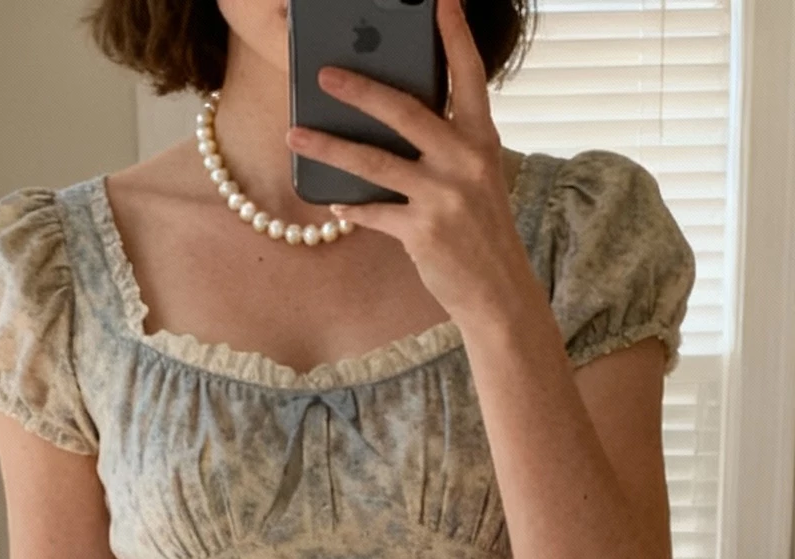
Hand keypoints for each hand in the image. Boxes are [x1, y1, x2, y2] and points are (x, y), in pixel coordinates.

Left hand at [284, 0, 537, 326]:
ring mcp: (443, 196)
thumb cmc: (481, 230)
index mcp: (481, 138)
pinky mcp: (423, 231)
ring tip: (296, 133)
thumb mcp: (476, 176)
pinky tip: (335, 203)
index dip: (454, 34)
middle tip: (324, 74)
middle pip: (404, 111)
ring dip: (329, 146)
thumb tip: (393, 120)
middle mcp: (464, 160)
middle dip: (359, 89)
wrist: (498, 292)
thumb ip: (447, 144)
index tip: (439, 0)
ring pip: (374, 162)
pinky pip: (374, 212)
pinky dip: (352, 207)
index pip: (468, 74)